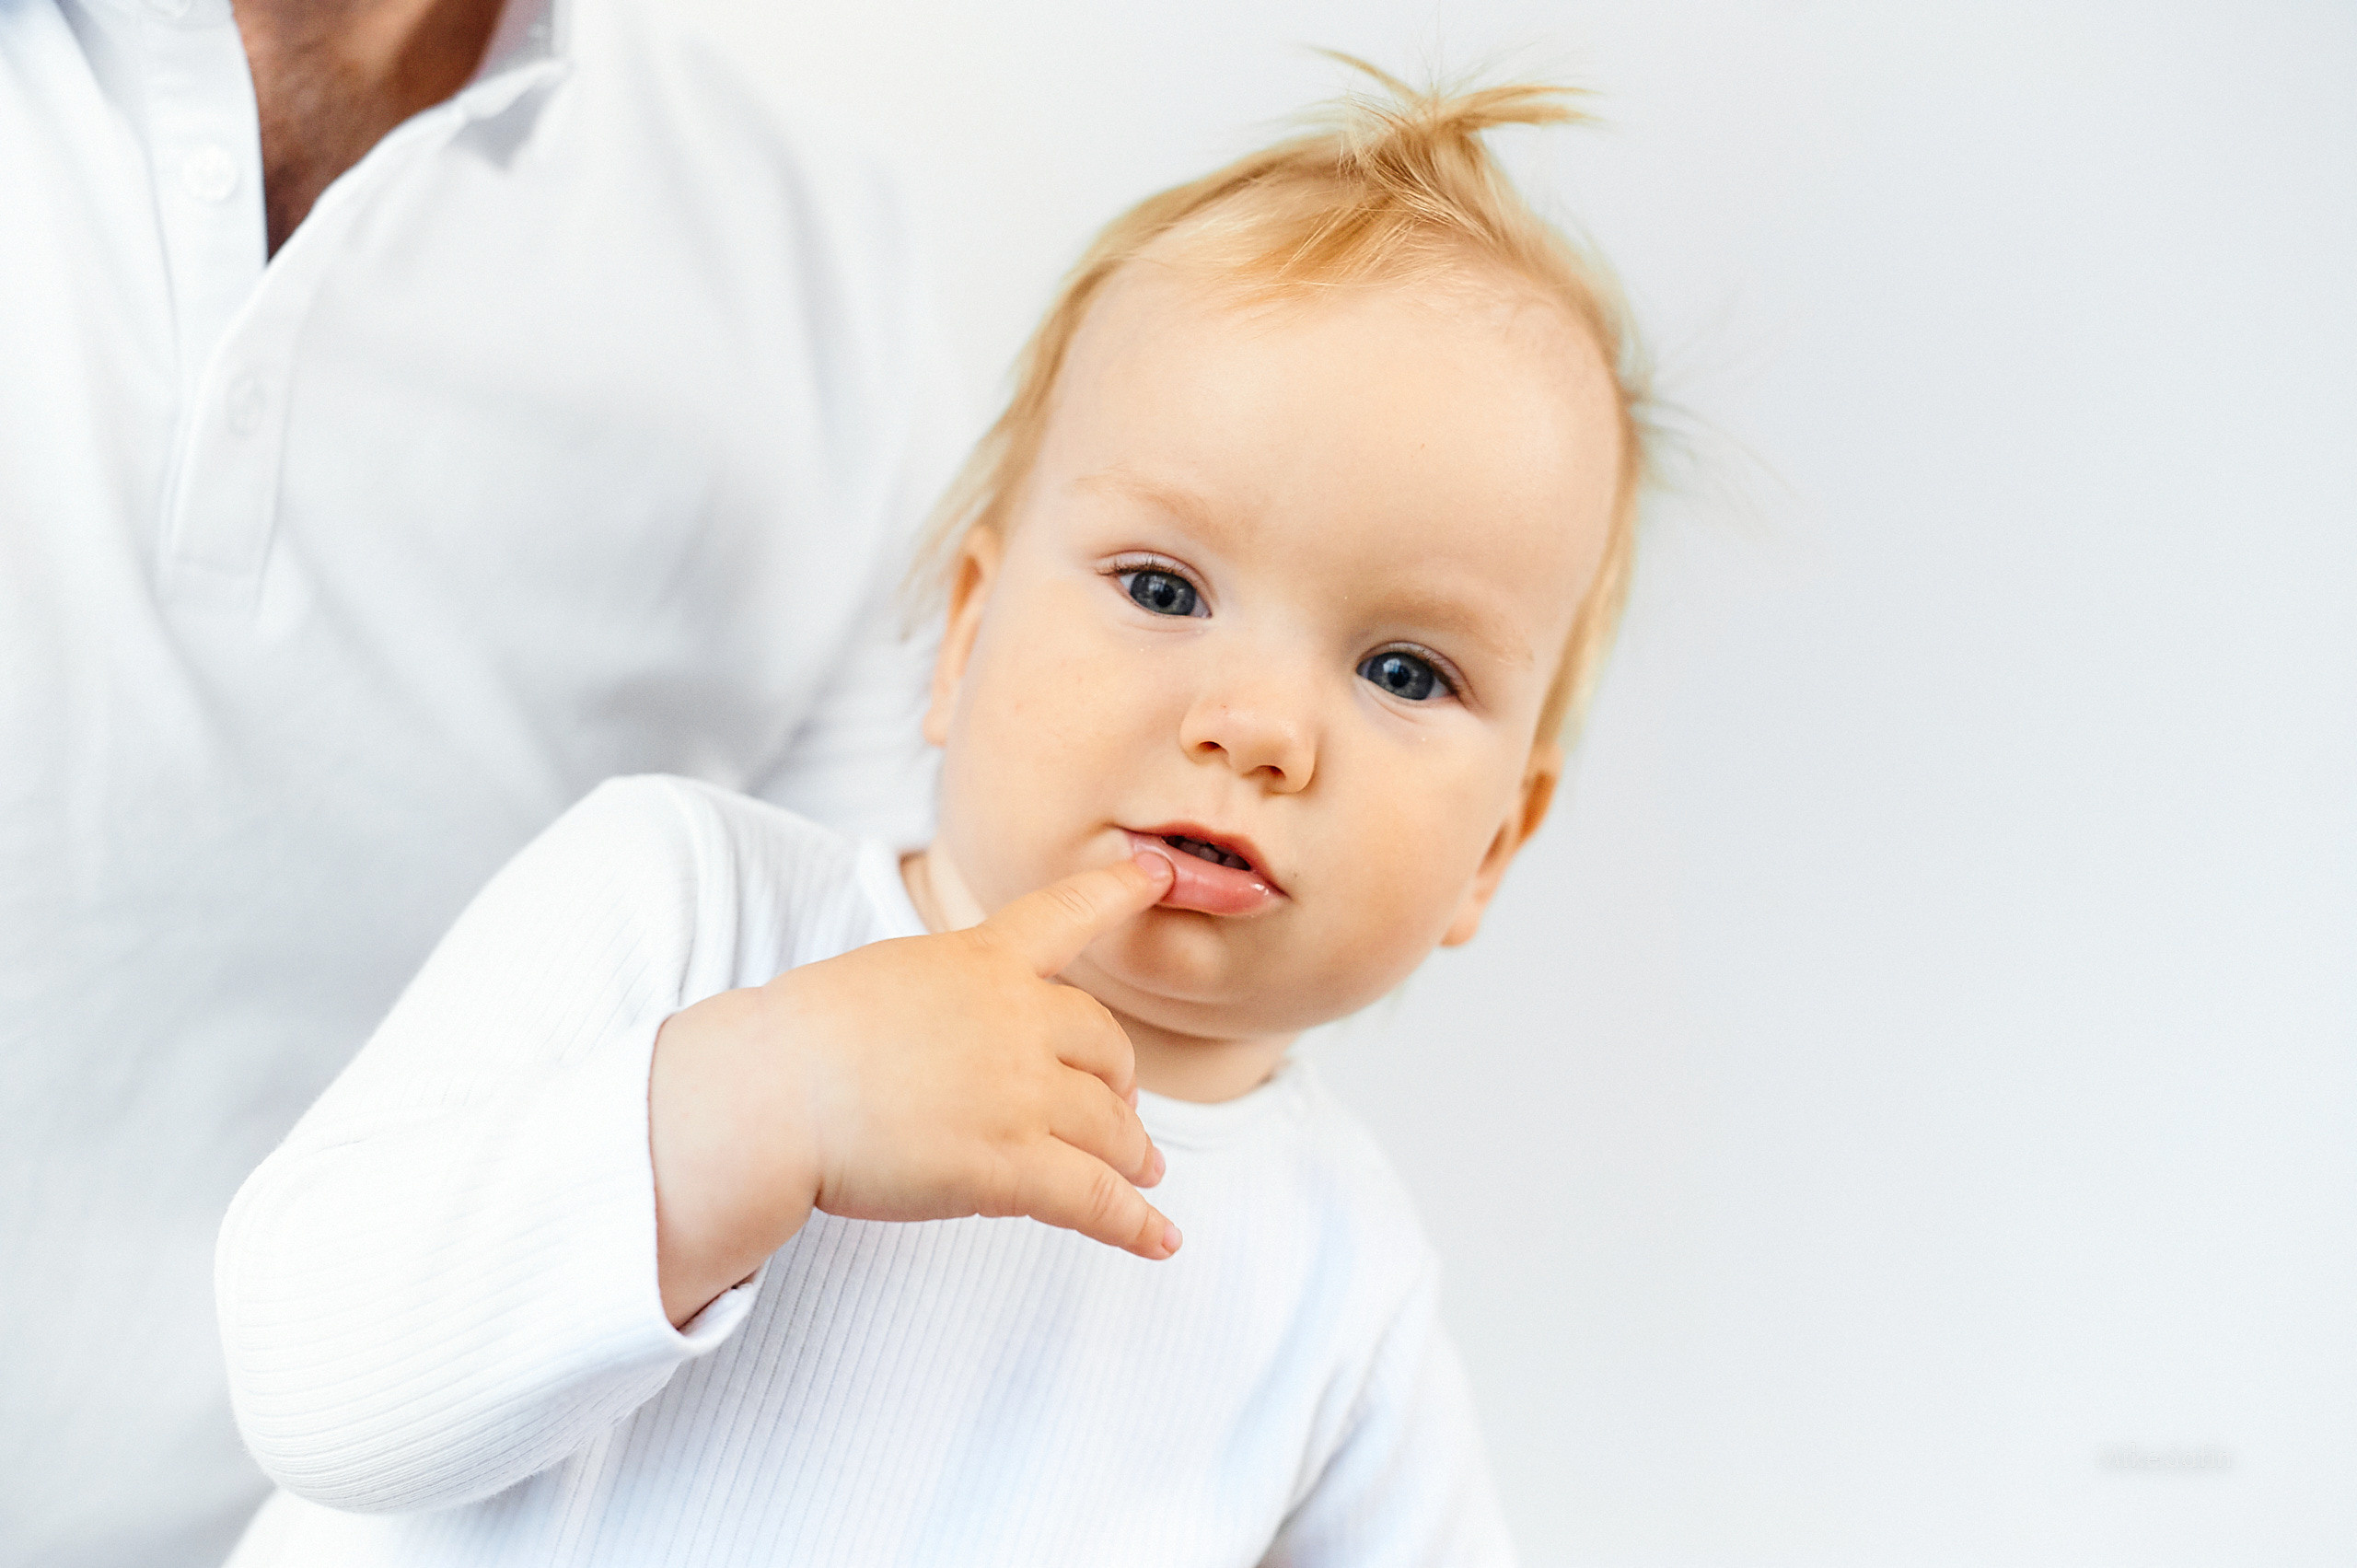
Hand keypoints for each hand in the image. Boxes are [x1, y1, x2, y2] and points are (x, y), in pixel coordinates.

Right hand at [650, 850, 1178, 1324]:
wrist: (770, 1093)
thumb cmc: (803, 1041)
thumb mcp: (888, 980)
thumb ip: (949, 998)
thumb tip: (974, 1042)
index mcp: (980, 959)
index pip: (1065, 914)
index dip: (1120, 890)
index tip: (1162, 872)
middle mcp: (1017, 1017)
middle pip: (1106, 1045)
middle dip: (1121, 1082)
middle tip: (1124, 1108)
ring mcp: (1020, 1091)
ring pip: (1112, 1127)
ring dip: (1134, 1155)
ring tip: (1145, 1173)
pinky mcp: (1010, 1166)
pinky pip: (1095, 1198)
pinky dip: (1136, 1224)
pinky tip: (1160, 1239)